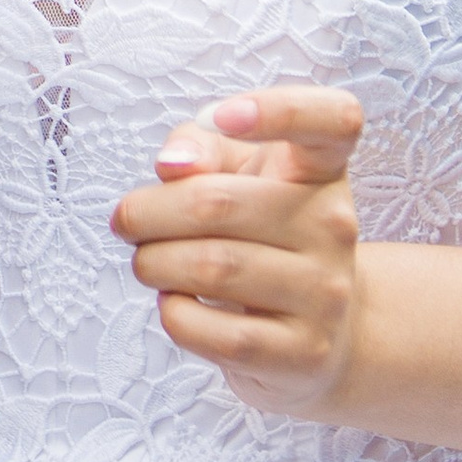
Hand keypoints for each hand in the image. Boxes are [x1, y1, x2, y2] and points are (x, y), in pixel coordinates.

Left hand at [111, 87, 365, 421]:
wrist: (321, 333)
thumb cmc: (261, 235)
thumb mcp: (237, 174)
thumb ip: (200, 147)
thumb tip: (172, 165)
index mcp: (321, 168)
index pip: (333, 120)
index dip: (280, 109)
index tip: (222, 116)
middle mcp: (335, 224)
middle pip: (218, 202)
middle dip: (149, 212)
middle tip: (126, 221)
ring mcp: (326, 292)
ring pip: (211, 268)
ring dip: (153, 263)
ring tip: (146, 261)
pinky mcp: (304, 352)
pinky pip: (216, 332)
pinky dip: (175, 314)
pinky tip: (174, 303)